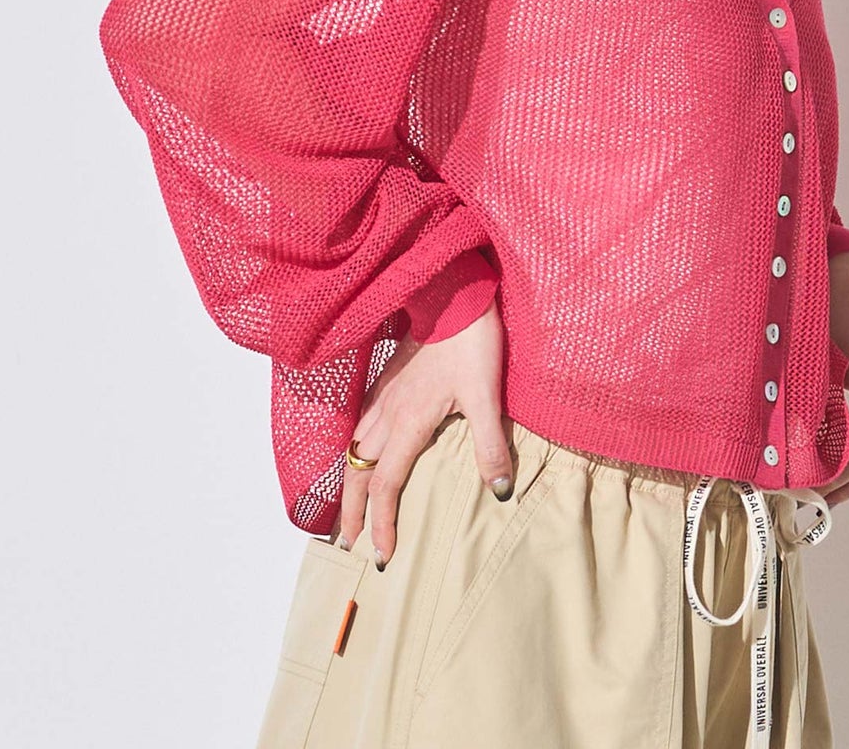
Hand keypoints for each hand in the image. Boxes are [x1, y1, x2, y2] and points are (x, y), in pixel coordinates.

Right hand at [336, 296, 511, 568]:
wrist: (454, 295)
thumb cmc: (471, 343)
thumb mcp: (487, 396)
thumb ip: (490, 445)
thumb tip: (499, 491)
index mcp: (409, 422)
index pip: (386, 484)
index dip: (381, 522)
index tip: (382, 554)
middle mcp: (388, 412)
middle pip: (360, 471)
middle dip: (352, 510)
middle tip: (348, 543)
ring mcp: (385, 393)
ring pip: (355, 447)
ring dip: (351, 480)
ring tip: (350, 506)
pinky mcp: (388, 378)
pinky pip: (361, 422)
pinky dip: (354, 448)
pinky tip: (362, 449)